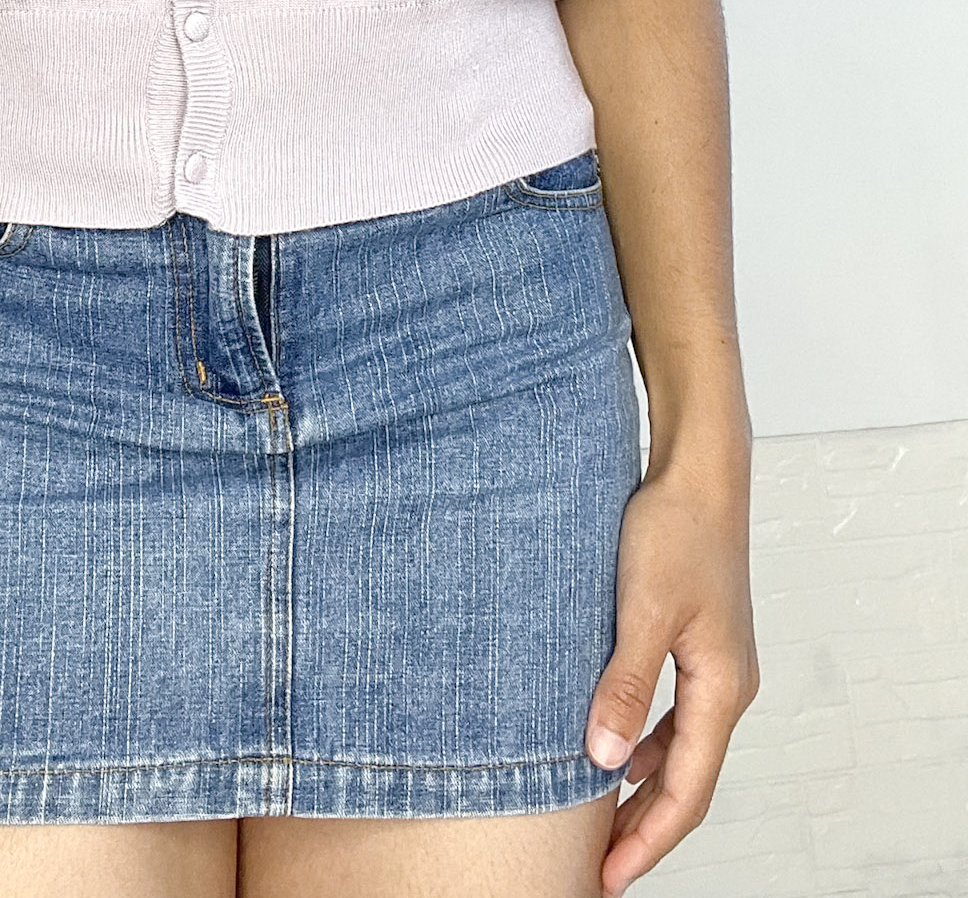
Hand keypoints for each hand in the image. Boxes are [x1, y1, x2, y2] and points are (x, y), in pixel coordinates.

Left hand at [586, 455, 760, 892]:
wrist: (699, 472)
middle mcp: (728, 685)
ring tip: (602, 820)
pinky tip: (618, 746)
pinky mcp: (698, 640)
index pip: (687, 790)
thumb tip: (604, 761)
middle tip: (600, 865)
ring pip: (681, 748)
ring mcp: (716, 663)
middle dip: (646, 826)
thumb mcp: (641, 610)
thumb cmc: (674, 531)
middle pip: (688, 779)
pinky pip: (675, 713)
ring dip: (645, 787)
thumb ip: (624, 686)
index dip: (648, 840)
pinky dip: (647, 742)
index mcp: (722, 688)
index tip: (609, 877)